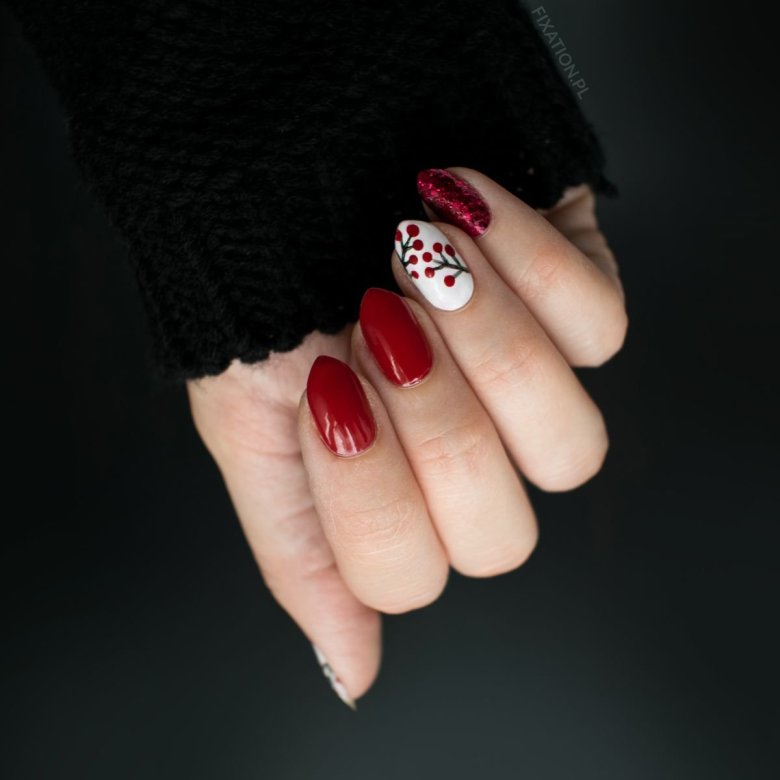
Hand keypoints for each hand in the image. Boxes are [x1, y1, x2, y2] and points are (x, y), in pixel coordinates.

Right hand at [187, 168, 626, 707]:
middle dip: (429, 420)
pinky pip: (598, 326)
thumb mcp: (249, 430)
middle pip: (500, 533)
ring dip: (483, 346)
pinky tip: (454, 204)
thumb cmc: (261, 302)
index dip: (366, 489)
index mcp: (393, 506)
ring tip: (413, 257)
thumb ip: (299, 558)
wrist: (291, 171)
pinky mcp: (581, 312)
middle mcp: (474, 467)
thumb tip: (354, 676)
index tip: (319, 385)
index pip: (411, 574)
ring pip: (571, 450)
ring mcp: (535, 396)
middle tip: (369, 323)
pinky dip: (524, 260)